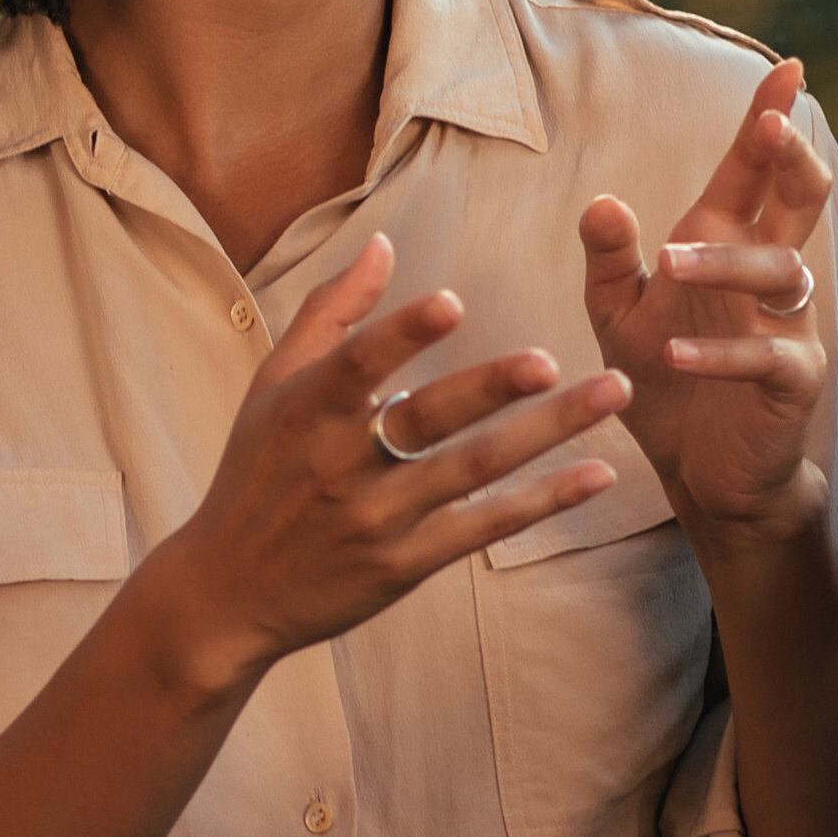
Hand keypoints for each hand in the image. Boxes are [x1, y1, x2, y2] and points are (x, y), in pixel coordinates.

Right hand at [143, 235, 635, 693]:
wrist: (227, 592)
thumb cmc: (254, 476)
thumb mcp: (273, 389)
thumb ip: (330, 314)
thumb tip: (383, 244)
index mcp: (307, 412)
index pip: (356, 366)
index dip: (402, 334)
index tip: (451, 302)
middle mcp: (341, 465)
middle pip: (425, 420)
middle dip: (490, 388)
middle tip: (550, 360)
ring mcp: (377, 519)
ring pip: (472, 471)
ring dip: (547, 433)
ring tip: (610, 393)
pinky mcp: (405, 565)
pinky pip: (484, 528)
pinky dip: (542, 502)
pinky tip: (595, 476)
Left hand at [584, 52, 837, 552]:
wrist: (701, 473)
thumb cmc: (667, 382)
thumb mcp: (619, 317)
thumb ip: (608, 261)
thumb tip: (602, 203)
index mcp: (723, 244)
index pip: (751, 173)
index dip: (768, 120)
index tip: (785, 68)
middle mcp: (763, 276)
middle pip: (797, 202)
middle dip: (790, 160)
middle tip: (773, 126)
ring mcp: (785, 327)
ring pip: (781, 272)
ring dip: (728, 262)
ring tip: (671, 262)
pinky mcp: (790, 382)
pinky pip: (768, 356)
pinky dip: (723, 352)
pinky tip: (679, 351)